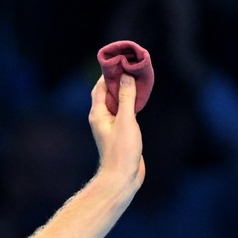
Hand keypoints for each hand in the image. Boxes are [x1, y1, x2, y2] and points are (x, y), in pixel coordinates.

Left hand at [89, 74, 144, 190]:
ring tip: (136, 77)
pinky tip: (139, 97)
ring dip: (125, 90)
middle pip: (108, 92)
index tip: (120, 60)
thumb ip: (126, 98)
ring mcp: (111, 125)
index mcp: (98, 113)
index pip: (101, 86)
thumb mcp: (126, 121)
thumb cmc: (121, 151)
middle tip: (131, 65)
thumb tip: (125, 76)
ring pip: (117, 102)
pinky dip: (130, 102)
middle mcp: (102, 117)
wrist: (122, 177)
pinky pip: (124, 111)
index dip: (109, 73)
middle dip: (118, 79)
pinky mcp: (121, 132)